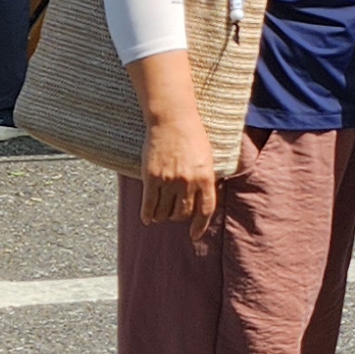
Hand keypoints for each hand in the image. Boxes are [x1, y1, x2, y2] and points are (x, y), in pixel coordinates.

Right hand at [128, 51, 217, 231]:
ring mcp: (169, 181)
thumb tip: (205, 200)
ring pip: (165, 212)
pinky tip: (147, 219)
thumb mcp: (207, 157)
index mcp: (206, 177)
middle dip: (178, 217)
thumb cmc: (192, 135)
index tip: (194, 235)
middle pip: (183, 213)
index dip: (200, 226)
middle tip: (174, 213)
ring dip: (163, 216)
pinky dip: (147, 215)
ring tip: (161, 215)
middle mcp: (188, 182)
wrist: (171, 118)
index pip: (205, 210)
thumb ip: (206, 178)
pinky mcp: (151, 177)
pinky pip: (149, 204)